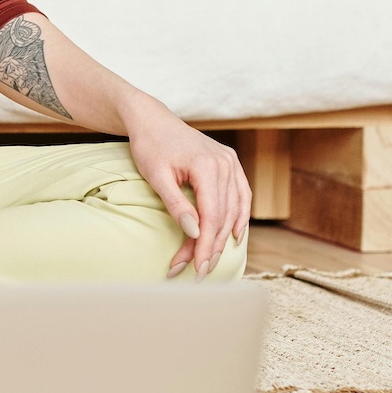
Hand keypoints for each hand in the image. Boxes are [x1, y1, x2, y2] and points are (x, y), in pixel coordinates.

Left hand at [123, 111, 250, 279]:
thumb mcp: (156, 176)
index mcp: (208, 166)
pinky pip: (241, 195)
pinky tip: (234, 236)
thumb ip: (176, 205)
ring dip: (223, 238)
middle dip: (211, 247)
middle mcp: (225, 163)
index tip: (197, 269)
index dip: (206, 246)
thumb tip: (195, 233)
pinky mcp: (230, 163)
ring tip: (209, 260)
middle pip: (224, 217)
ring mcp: (230, 162)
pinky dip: (239, 216)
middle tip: (197, 272)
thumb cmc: (150, 146)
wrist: (152, 120)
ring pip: (234, 209)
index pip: (212, 216)